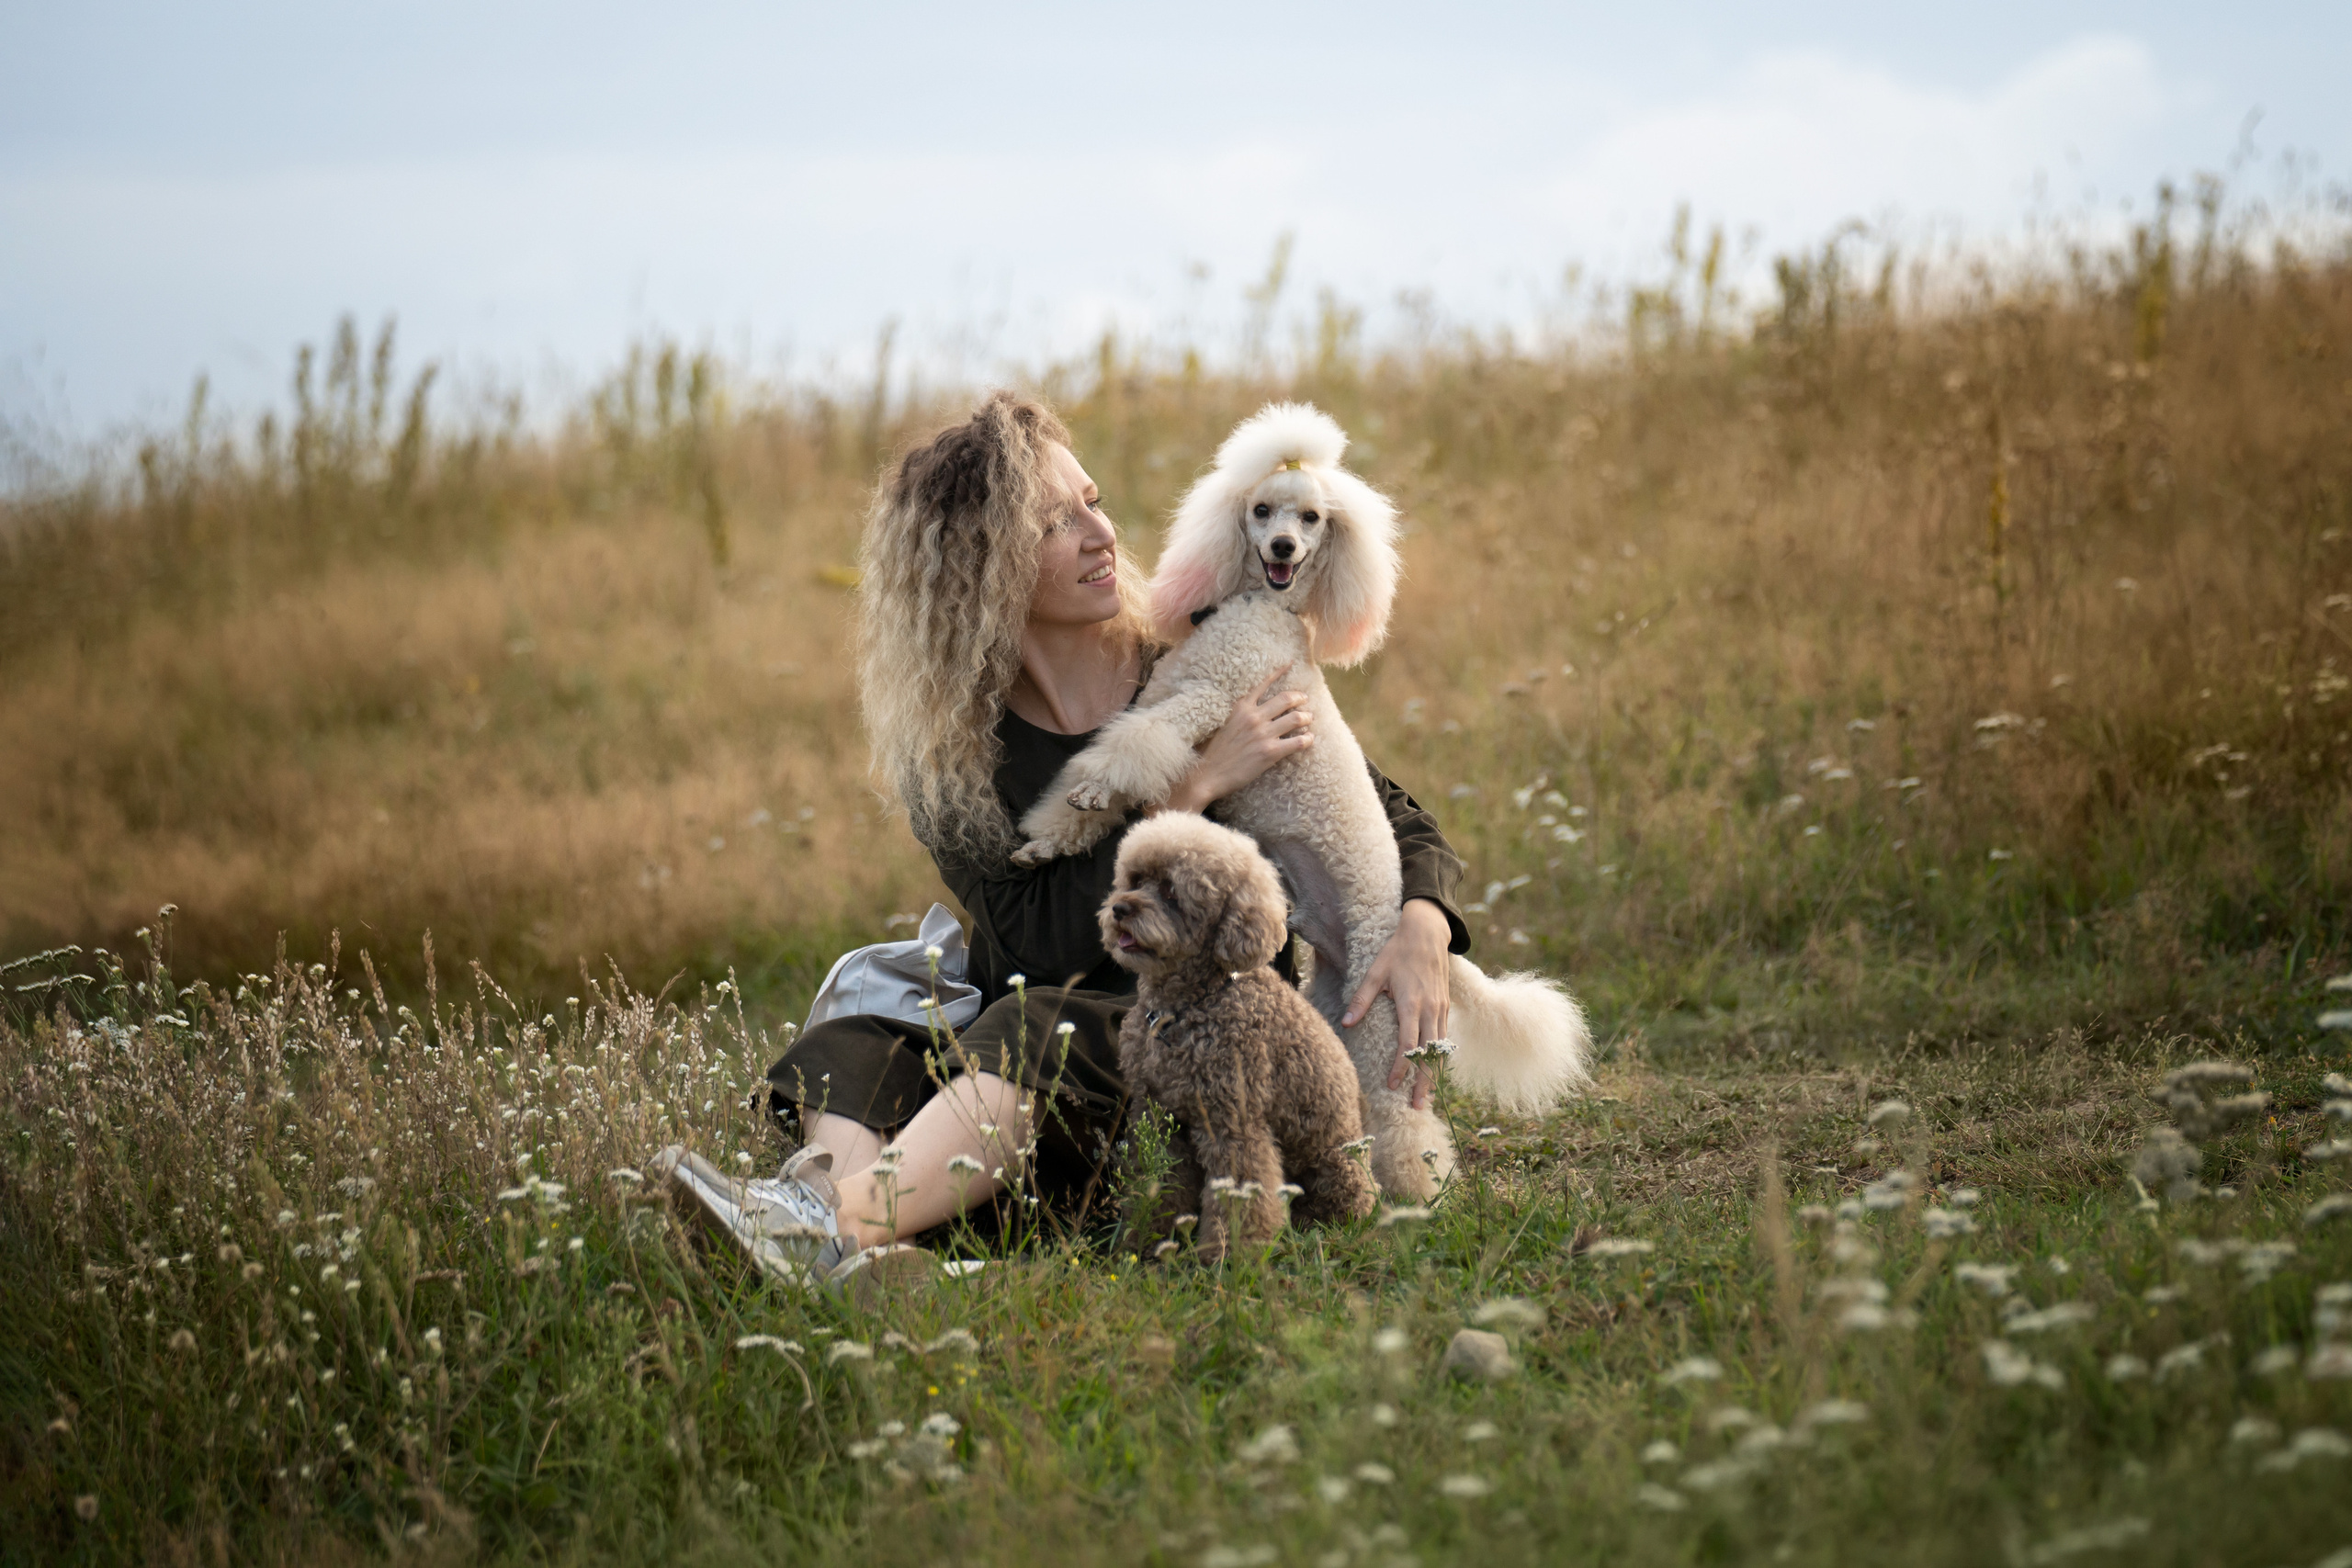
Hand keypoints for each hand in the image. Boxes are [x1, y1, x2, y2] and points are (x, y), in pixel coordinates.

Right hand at [1162, 667, 1312, 814]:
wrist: (1207, 774)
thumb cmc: (1212, 752)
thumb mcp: (1222, 723)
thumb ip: (1238, 714)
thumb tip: (1252, 709)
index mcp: (1241, 707)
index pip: (1264, 684)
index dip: (1280, 672)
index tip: (1291, 664)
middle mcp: (1254, 717)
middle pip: (1286, 699)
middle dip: (1300, 697)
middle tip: (1305, 700)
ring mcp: (1263, 734)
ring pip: (1296, 718)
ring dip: (1306, 717)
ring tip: (1309, 719)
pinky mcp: (1270, 752)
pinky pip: (1298, 741)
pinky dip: (1308, 739)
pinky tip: (1309, 739)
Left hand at [1343, 899, 1452, 1110]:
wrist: (1428, 932)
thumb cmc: (1397, 951)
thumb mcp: (1375, 971)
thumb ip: (1361, 999)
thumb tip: (1346, 1023)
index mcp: (1411, 1003)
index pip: (1407, 1043)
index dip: (1400, 1067)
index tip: (1392, 1086)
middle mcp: (1430, 1010)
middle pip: (1429, 1053)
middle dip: (1423, 1082)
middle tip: (1417, 1106)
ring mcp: (1441, 1009)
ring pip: (1440, 1048)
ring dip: (1434, 1074)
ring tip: (1427, 1096)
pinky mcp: (1445, 1006)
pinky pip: (1444, 1037)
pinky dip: (1440, 1057)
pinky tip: (1434, 1070)